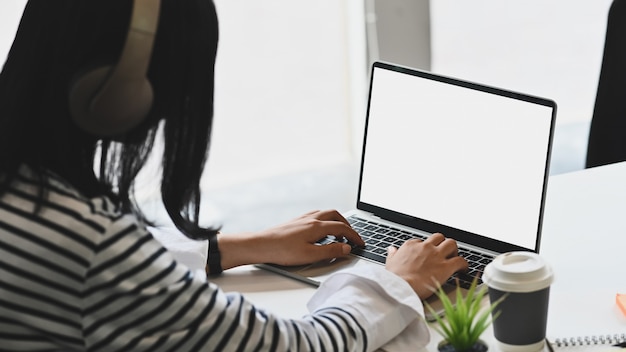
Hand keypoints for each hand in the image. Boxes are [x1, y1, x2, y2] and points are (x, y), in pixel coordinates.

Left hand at [217, 210, 364, 269]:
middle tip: (352, 236)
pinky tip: (320, 231)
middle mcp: (311, 219)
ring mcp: (302, 219)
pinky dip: (324, 221)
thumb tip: (346, 248)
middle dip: (347, 225)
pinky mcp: (295, 222)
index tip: (360, 244)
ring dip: (336, 221)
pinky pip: (315, 216)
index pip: (342, 228)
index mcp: (317, 226)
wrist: (260, 245)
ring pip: (325, 214)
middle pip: (335, 215)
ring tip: (339, 234)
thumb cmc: (282, 251)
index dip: (354, 236)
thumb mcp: (310, 255)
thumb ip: (330, 251)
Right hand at [385, 233, 467, 299]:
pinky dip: (464, 264)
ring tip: (454, 258)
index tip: (427, 255)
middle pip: (439, 237)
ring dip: (454, 250)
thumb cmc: (394, 278)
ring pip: (451, 244)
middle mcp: (425, 247)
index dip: (426, 249)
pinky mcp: (446, 267)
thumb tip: (392, 250)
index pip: (422, 241)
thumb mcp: (390, 263)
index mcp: (411, 246)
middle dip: (442, 244)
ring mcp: (436, 256)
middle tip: (443, 253)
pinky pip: (460, 261)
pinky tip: (463, 269)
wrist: (400, 286)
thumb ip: (393, 255)